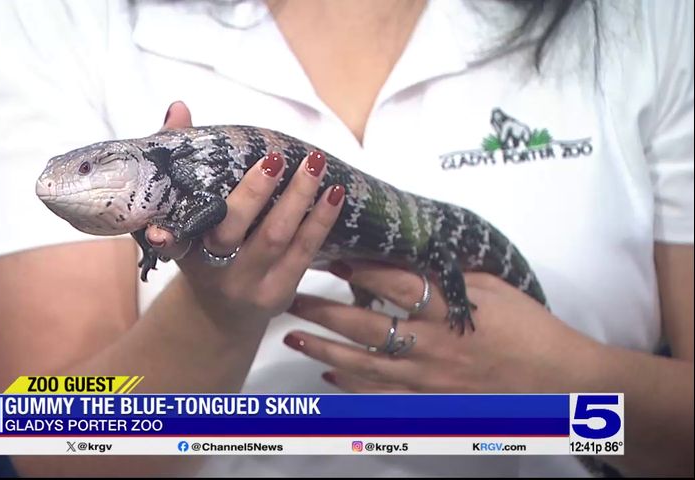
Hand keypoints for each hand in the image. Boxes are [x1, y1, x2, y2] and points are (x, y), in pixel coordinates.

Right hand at [147, 101, 346, 325]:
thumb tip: (179, 108)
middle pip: (232, 232)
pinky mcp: (278, 293)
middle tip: (276, 158)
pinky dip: (321, 220)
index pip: (168, 243)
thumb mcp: (184, 213)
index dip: (162, 239)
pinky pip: (304, 252)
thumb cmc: (204, 247)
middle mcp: (212, 270)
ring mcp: (247, 284)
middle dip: (255, 193)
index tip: (157, 231)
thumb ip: (180, 160)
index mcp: (183, 249)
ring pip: (276, 238)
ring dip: (299, 198)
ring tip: (314, 163)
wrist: (222, 310)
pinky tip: (334, 193)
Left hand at [285, 260, 603, 392]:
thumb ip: (444, 273)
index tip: (330, 256)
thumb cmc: (526, 326)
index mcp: (450, 311)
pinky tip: (326, 377)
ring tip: (292, 338)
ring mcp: (427, 378)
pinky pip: (381, 395)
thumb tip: (401, 254)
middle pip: (367, 326)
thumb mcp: (489, 286)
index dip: (360, 270)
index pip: (396, 285)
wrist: (555, 379)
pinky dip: (351, 387)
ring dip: (325, 351)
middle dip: (324, 311)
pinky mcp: (429, 400)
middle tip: (291, 297)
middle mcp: (432, 345)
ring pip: (364, 365)